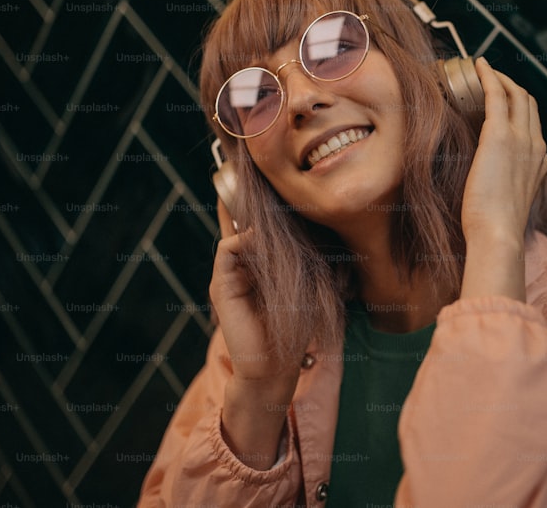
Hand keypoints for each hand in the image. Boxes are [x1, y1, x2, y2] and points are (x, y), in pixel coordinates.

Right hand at [211, 200, 300, 467]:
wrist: (276, 367)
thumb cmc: (297, 329)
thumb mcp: (308, 284)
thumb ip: (308, 259)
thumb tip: (323, 228)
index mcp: (258, 266)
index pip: (256, 226)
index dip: (264, 205)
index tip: (279, 183)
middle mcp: (240, 267)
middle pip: (241, 221)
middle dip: (253, 200)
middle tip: (268, 179)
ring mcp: (229, 275)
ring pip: (236, 230)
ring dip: (256, 219)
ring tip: (274, 205)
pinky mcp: (222, 284)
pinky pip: (229, 248)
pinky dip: (246, 238)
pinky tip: (265, 238)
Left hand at [458, 58, 546, 300]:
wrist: (498, 234)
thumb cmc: (494, 227)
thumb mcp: (508, 203)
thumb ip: (505, 187)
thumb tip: (488, 184)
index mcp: (540, 162)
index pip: (533, 124)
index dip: (519, 107)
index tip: (501, 99)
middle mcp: (536, 146)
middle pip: (528, 103)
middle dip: (511, 86)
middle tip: (490, 78)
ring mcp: (521, 139)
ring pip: (516, 94)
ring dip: (500, 78)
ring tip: (482, 69)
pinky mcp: (499, 135)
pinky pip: (497, 94)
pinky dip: (489, 76)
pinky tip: (478, 66)